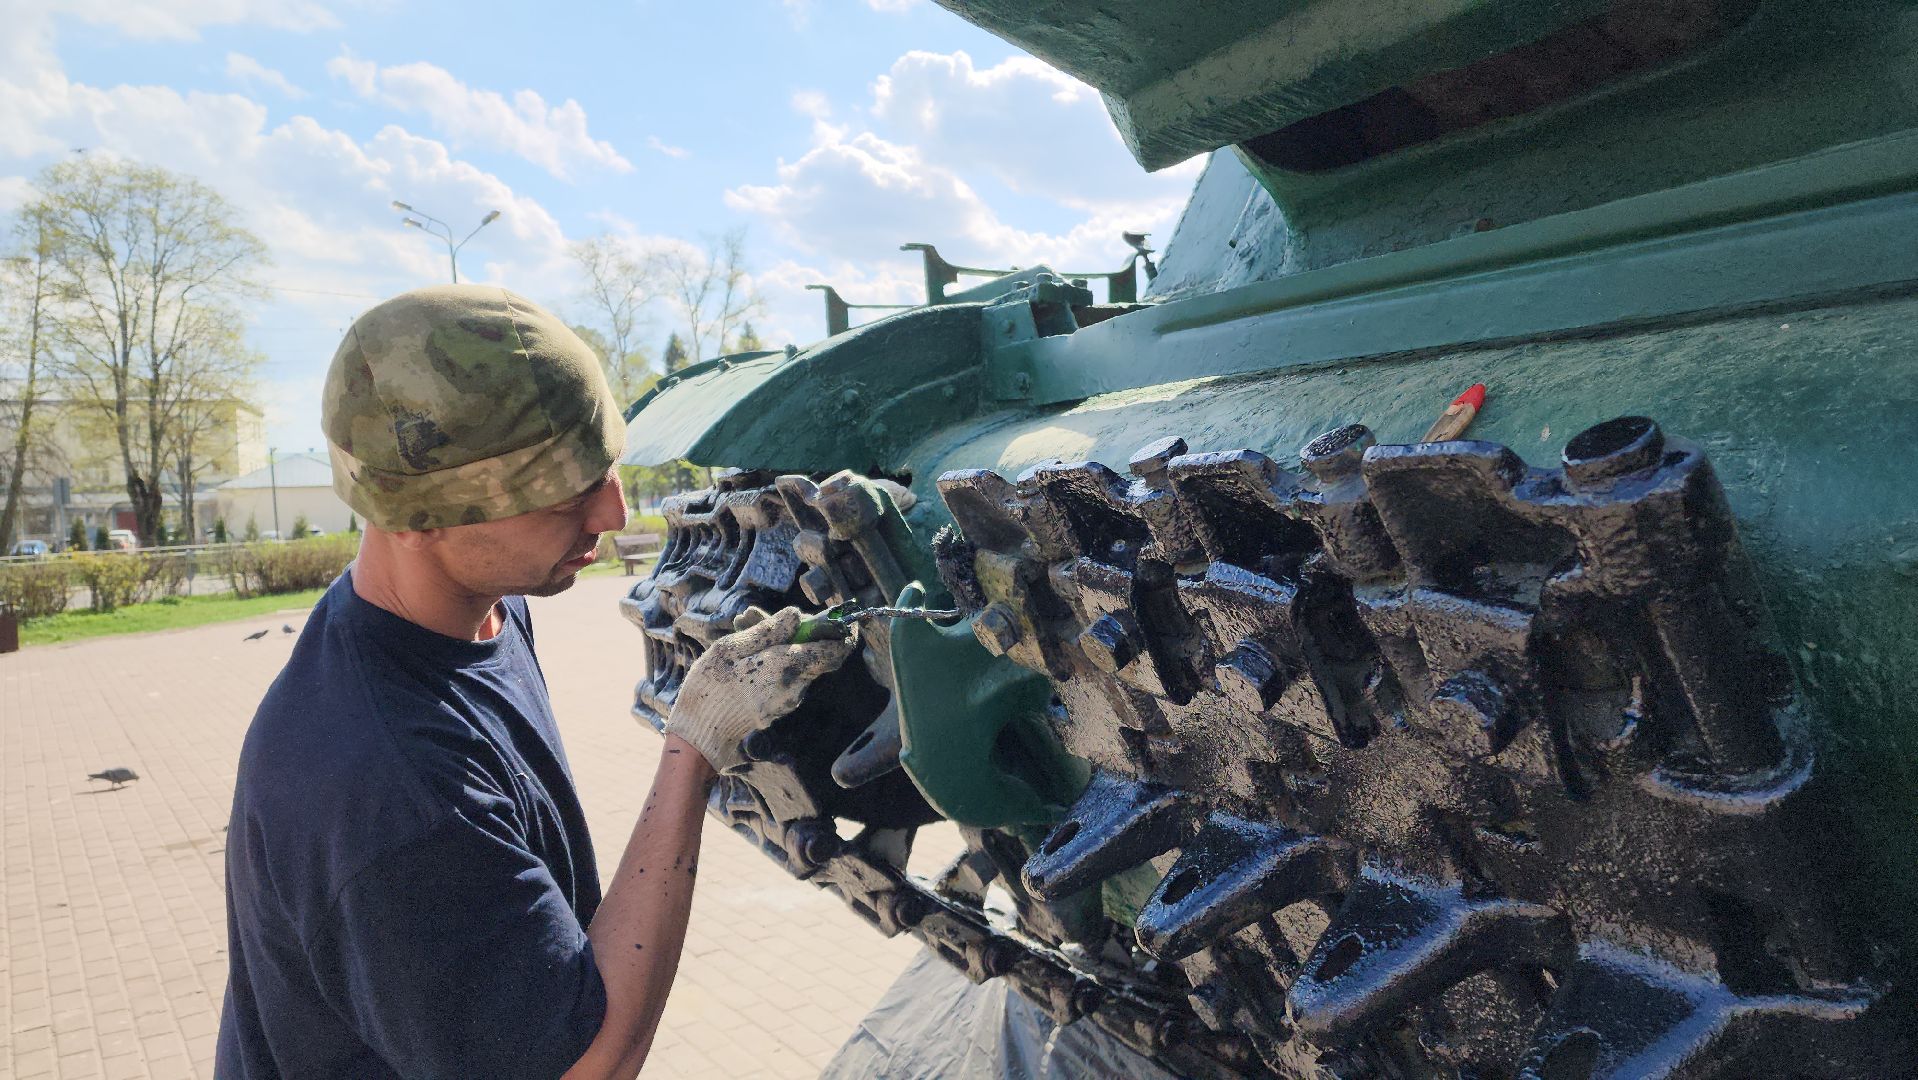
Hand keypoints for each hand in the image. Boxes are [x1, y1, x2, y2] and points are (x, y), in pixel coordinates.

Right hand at [665, 607, 856, 771]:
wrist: (699, 736)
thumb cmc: (709, 689)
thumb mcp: (730, 649)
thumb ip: (767, 631)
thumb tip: (797, 616)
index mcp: (786, 667)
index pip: (835, 650)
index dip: (843, 631)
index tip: (840, 615)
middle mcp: (795, 686)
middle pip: (817, 653)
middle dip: (799, 629)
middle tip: (763, 615)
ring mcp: (789, 699)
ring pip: (799, 663)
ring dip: (780, 642)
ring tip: (742, 624)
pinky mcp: (779, 707)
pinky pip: (786, 676)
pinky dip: (774, 659)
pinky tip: (744, 647)